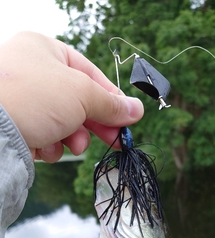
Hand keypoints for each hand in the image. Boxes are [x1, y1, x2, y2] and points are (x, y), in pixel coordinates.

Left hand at [0, 32, 143, 161]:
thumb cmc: (33, 98)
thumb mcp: (82, 94)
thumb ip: (110, 103)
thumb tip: (136, 110)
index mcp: (45, 50)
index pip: (89, 73)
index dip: (111, 98)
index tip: (127, 119)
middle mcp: (31, 72)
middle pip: (77, 101)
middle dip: (94, 124)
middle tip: (115, 140)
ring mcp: (23, 100)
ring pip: (63, 122)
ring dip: (73, 138)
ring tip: (72, 144)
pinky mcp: (17, 125)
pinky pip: (45, 135)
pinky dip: (51, 146)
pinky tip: (45, 149)